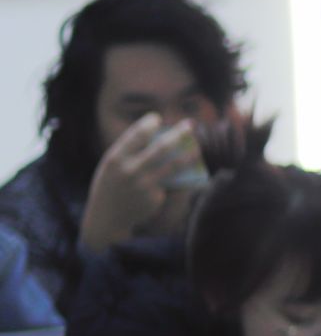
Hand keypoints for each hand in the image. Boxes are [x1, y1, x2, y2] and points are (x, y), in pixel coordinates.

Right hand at [78, 114, 200, 252]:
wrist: (107, 217)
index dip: (149, 124)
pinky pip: (171, 182)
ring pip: (173, 166)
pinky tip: (190, 168)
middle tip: (190, 125)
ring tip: (198, 148)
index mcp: (115, 158)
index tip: (158, 118)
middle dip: (179, 134)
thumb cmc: (111, 185)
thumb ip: (128, 151)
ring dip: (189, 155)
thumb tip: (155, 134)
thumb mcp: (111, 166)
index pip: (135, 135)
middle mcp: (130, 170)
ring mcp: (144, 184)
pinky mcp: (154, 197)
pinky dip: (181, 174)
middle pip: (160, 148)